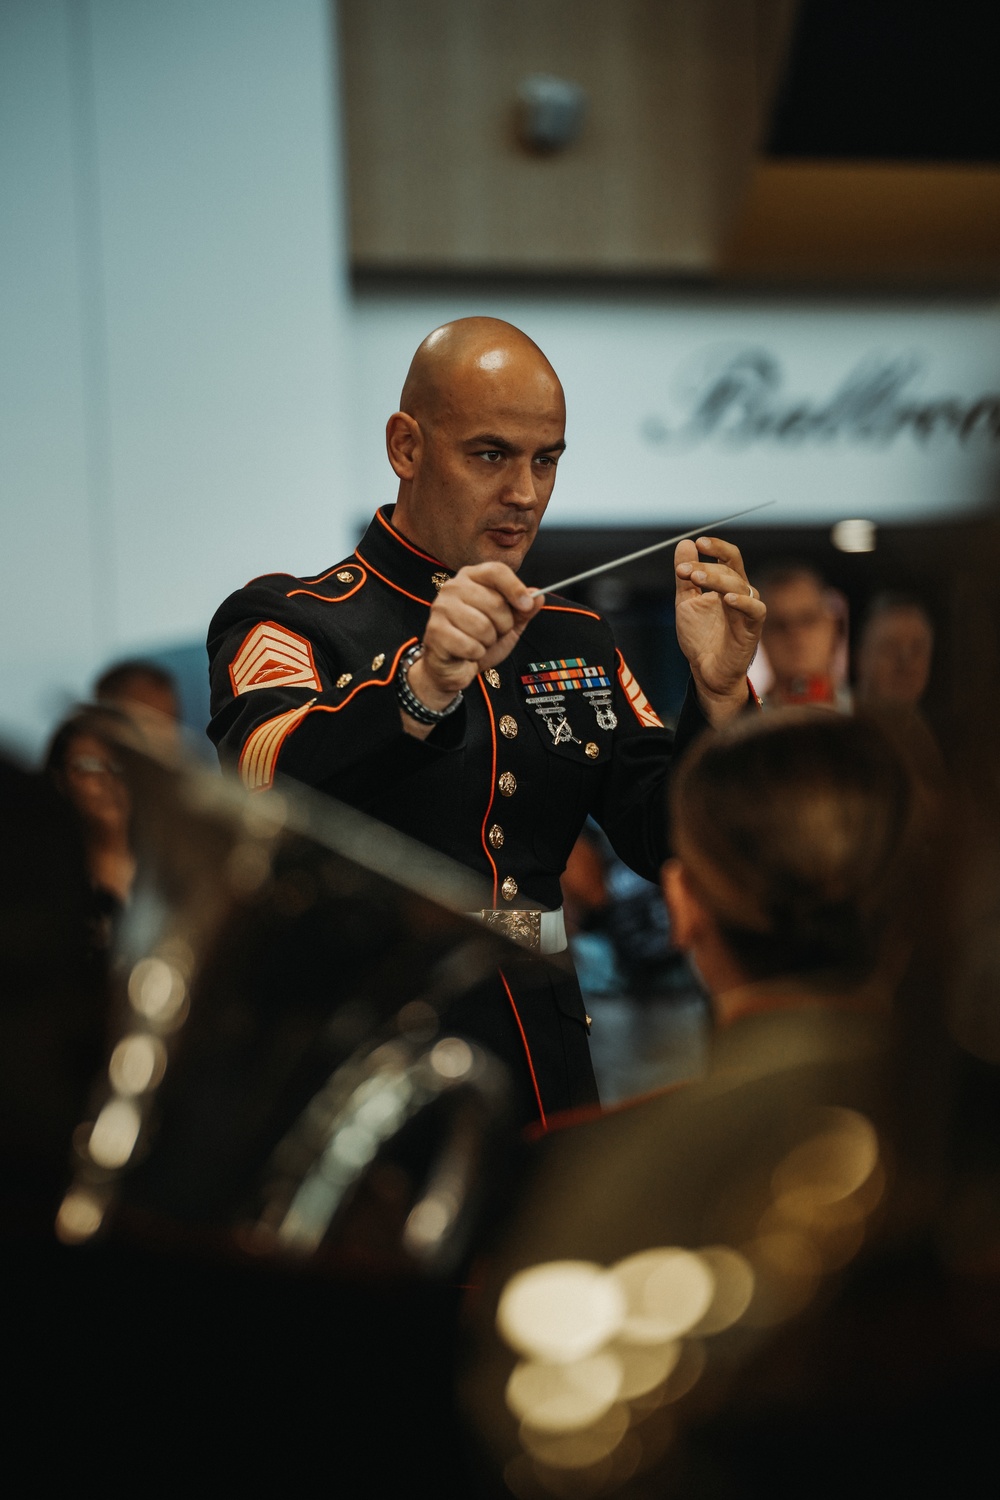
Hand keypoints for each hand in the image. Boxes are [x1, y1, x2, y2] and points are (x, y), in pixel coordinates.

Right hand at [405, 563, 542, 719]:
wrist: (453, 667)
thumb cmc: (479, 640)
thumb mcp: (509, 625)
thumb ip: (523, 611)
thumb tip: (538, 597)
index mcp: (471, 578)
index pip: (496, 571)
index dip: (515, 588)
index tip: (526, 606)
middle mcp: (453, 587)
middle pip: (494, 602)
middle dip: (503, 625)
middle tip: (492, 632)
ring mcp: (441, 608)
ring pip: (483, 626)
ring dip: (488, 642)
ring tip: (478, 642)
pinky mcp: (435, 631)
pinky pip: (470, 645)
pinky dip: (475, 654)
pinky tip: (467, 652)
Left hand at [674, 536, 764, 724]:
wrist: (706, 671)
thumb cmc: (701, 638)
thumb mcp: (686, 602)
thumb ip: (685, 576)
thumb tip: (685, 544)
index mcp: (727, 586)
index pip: (729, 558)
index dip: (716, 547)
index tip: (698, 543)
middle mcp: (741, 594)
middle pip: (732, 569)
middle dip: (707, 566)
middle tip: (685, 570)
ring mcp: (747, 611)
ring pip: (740, 585)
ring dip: (717, 578)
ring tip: (695, 578)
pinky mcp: (752, 629)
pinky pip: (756, 610)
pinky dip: (744, 602)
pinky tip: (727, 599)